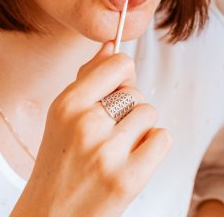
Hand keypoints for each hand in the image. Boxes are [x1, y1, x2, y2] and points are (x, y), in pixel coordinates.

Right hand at [12, 43, 171, 216]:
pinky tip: (133, 161)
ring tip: (118, 151)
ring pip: (150, 115)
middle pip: (136, 92)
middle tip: (108, 136)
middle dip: (129, 111)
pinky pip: (163, 139)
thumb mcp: (62, 118)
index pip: (118, 63)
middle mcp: (86, 124)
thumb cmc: (60, 166)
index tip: (115, 93)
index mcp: (67, 105)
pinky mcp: (128, 179)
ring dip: (141, 131)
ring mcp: (107, 153)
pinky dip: (154, 149)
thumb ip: (88, 79)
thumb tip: (111, 44)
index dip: (123, 77)